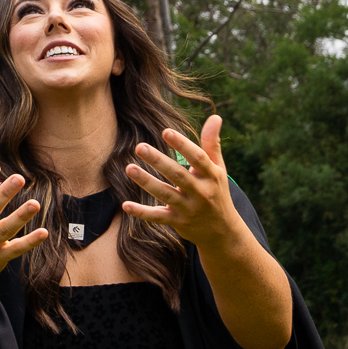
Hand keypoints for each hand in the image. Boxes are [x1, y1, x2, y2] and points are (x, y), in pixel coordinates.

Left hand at [123, 115, 243, 251]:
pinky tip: (125, 204)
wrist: (222, 232)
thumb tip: (215, 116)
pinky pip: (158, 217)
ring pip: (165, 194)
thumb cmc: (217, 192)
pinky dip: (141, 213)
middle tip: (139, 146)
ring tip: (129, 168)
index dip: (182, 145)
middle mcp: (201, 193)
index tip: (166, 132)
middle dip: (158, 161)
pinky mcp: (177, 222)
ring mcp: (189, 209)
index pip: (198, 158)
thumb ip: (212, 143)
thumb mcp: (218, 169)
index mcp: (211, 176)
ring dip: (146, 182)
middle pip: (178, 176)